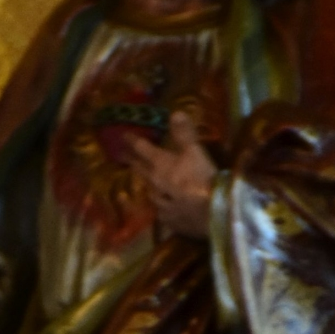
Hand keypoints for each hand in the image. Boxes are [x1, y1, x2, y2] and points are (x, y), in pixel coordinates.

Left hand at [128, 109, 218, 239]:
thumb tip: (175, 112)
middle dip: (132, 161)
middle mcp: (155, 184)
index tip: (124, 136)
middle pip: (140, 170)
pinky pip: (162, 211)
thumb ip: (184, 134)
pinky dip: (161, 206)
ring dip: (146, 184)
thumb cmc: (202, 179)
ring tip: (145, 181)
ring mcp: (160, 204)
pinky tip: (164, 208)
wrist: (211, 213)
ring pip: (149, 191)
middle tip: (123, 156)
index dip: (133, 141)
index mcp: (160, 165)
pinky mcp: (169, 220)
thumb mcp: (195, 152)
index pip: (142, 149)